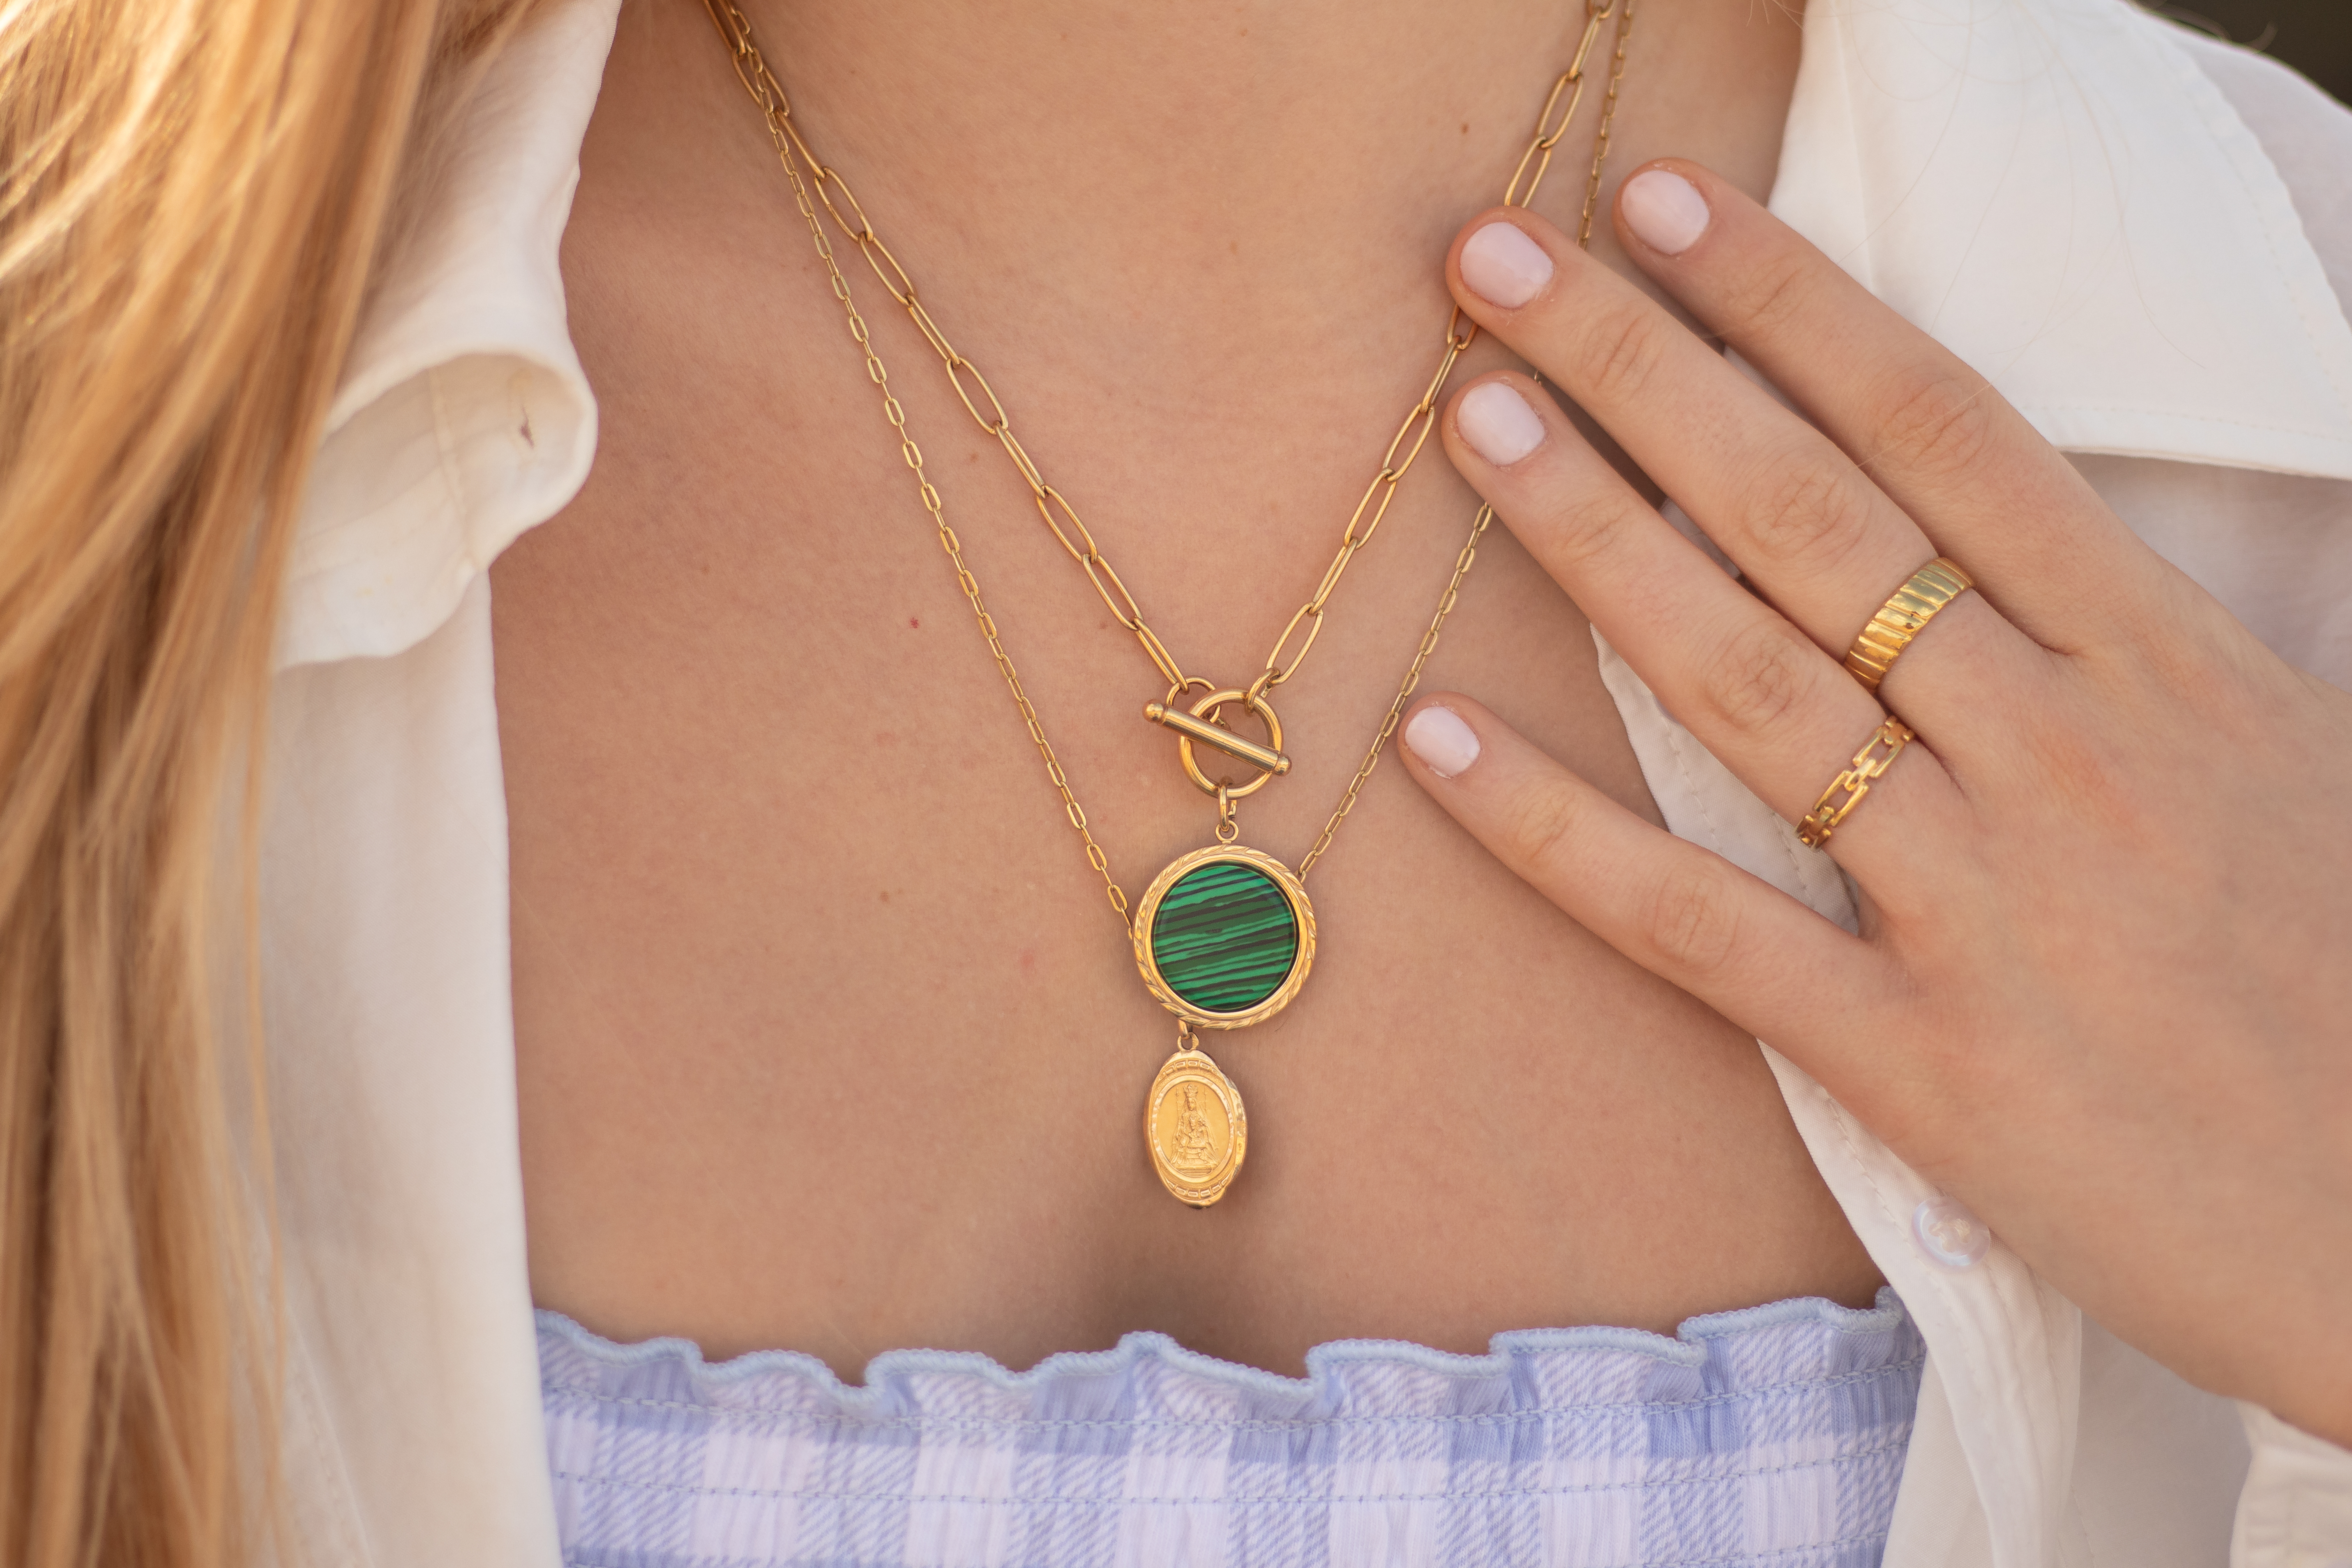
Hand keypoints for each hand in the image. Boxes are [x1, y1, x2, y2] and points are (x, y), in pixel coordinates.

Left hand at [1401, 162, 2351, 1443]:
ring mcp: (1982, 907)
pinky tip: (1437, 738)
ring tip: (1468, 419)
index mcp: (2165, 662)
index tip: (1665, 208)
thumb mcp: (2290, 759)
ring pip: (1744, 678)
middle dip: (1644, 370)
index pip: (1941, 427)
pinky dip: (1558, 834)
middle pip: (1811, 515)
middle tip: (1494, 264)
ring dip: (1590, 536)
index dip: (1791, 302)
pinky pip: (1700, 924)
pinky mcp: (1917, 1062)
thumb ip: (2139, 645)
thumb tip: (2002, 542)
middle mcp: (2061, 754)